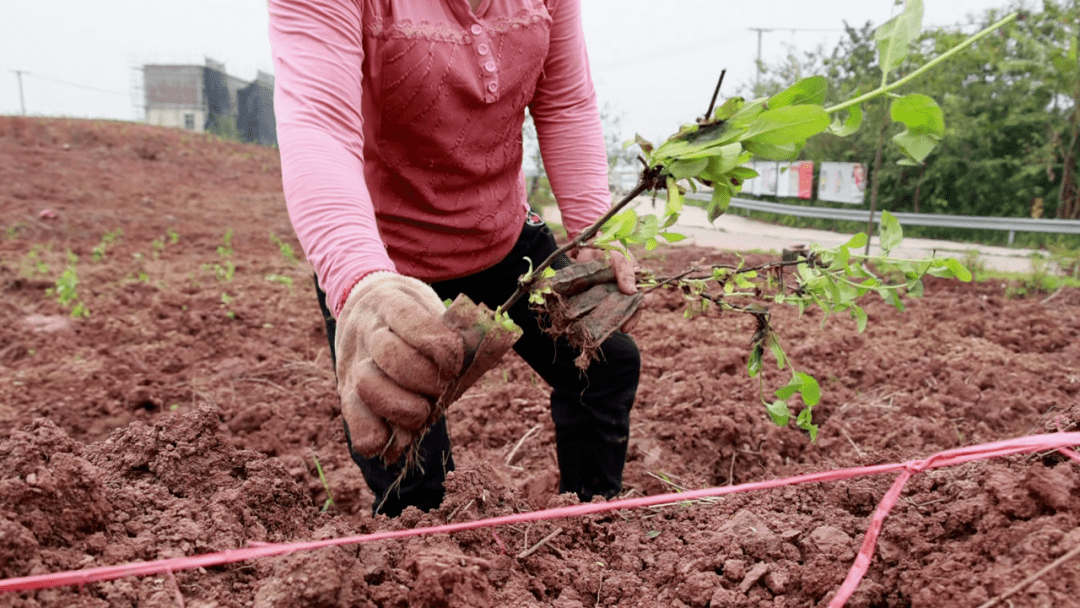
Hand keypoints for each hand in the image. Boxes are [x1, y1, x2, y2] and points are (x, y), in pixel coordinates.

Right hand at [334, 273, 463, 461]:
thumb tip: (489, 352)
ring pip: (368, 387)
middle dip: (425, 379)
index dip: (440, 346)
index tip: (455, 362)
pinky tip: (399, 434)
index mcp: (390, 303)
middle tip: (440, 388)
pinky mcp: (346, 393)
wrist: (363, 307)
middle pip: (390, 354)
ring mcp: (352, 364)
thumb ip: (459, 332)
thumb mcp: (434, 309)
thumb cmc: (412, 317)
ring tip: (423, 411)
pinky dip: (379, 436)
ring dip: (405, 408)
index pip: (410, 318)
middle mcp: (366, 331)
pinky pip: (355, 422)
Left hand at [572, 246, 641, 331]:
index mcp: (635, 282)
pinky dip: (595, 318)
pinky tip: (593, 323)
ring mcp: (609, 297)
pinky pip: (596, 312)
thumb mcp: (618, 255)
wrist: (585, 244)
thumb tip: (633, 292)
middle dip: (629, 319)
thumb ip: (625, 272)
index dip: (644, 302)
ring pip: (614, 314)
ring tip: (610, 330)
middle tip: (625, 327)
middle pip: (631, 310)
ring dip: (613, 322)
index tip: (640, 305)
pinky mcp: (593, 300)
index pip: (645, 296)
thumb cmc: (607, 247)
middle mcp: (624, 293)